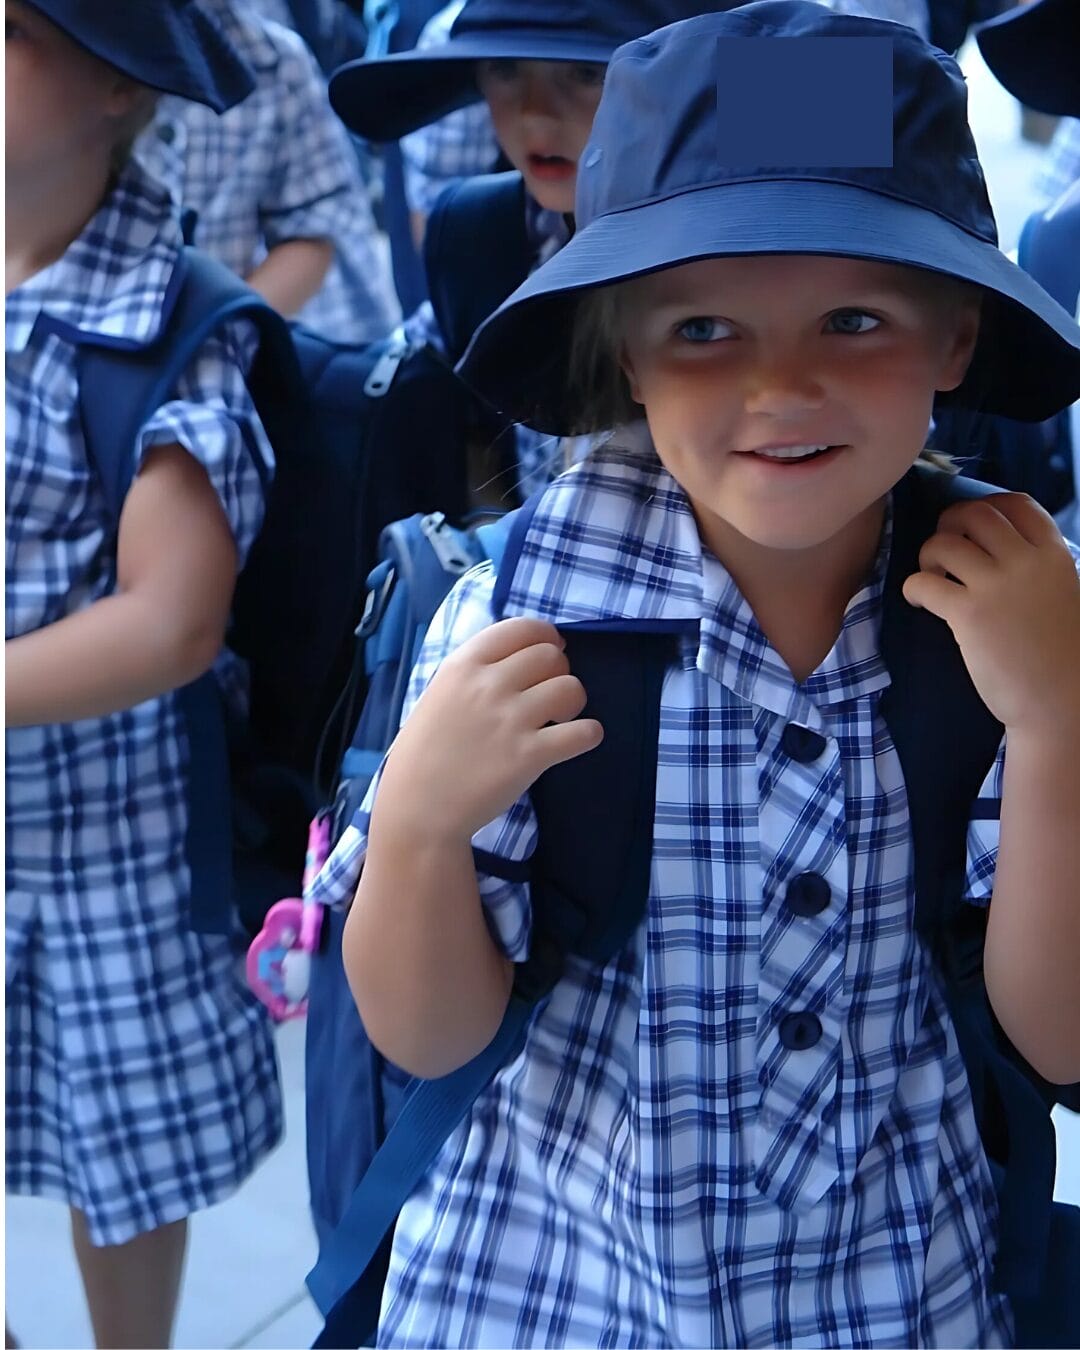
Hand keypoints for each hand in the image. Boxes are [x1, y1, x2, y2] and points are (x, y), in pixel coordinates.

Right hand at [374, 617, 603, 843]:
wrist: (418, 809)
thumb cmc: (424, 754)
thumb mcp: (439, 695)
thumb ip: (474, 674)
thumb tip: (519, 658)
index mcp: (462, 665)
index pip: (521, 628)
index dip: (546, 636)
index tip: (551, 650)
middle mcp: (488, 685)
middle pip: (551, 655)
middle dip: (558, 671)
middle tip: (549, 695)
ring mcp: (511, 720)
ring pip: (572, 687)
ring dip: (573, 702)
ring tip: (559, 720)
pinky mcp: (530, 756)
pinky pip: (584, 732)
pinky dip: (588, 734)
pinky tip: (577, 740)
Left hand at [902, 493, 1079, 736]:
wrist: (1062, 701)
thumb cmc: (1062, 655)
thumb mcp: (1064, 594)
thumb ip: (1038, 568)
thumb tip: (1002, 551)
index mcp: (1054, 554)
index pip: (1016, 504)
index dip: (986, 505)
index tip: (971, 524)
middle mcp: (1026, 562)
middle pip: (975, 514)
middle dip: (949, 523)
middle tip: (943, 549)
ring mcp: (996, 586)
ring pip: (944, 543)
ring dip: (928, 554)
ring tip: (933, 576)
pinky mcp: (969, 615)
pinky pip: (924, 581)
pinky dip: (913, 586)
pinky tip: (920, 601)